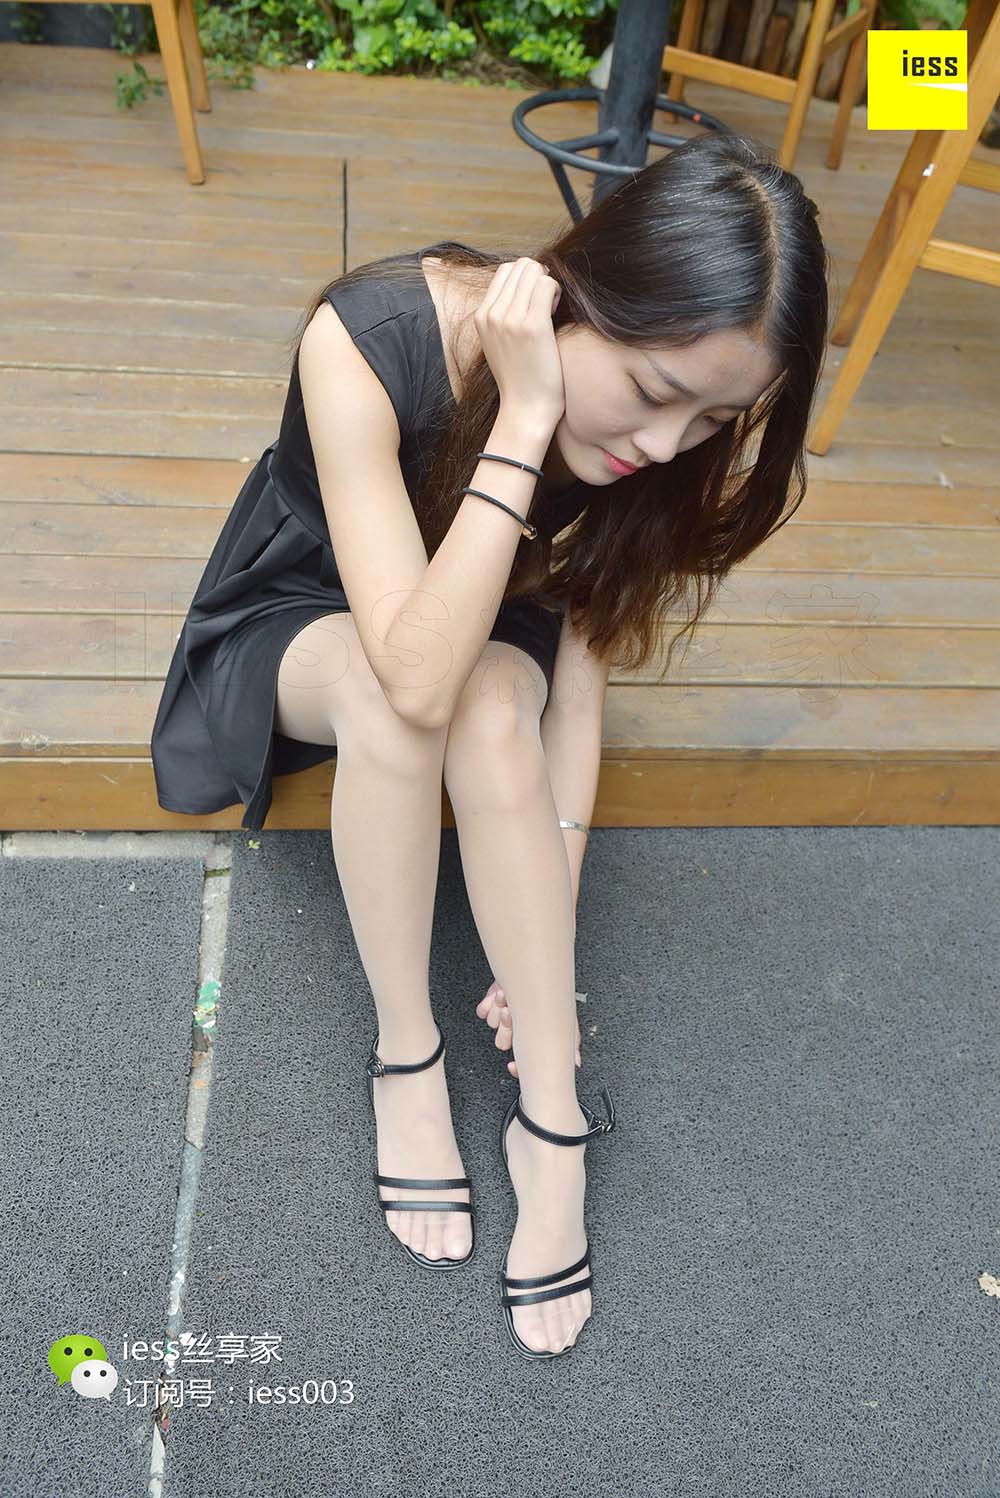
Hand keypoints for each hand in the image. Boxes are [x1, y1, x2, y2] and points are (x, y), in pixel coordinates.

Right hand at [474, 257, 564, 428]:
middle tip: (545, 305)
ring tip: (550, 311)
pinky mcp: (532, 325)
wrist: (525, 409)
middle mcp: (492, 314)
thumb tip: (523, 287)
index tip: (534, 303)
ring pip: (534, 271)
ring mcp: (510, 318)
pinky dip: (556, 293)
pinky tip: (555, 315)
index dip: (525, 280)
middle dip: (537, 278)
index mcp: (481, 316)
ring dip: (548, 285)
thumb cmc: (520, 378)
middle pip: (520, 266)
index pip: (505, 271)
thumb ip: (502, 315)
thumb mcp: (498, 343)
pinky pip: (547, 285)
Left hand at [475, 978, 581, 1079]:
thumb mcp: (567, 1016)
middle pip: (502, 1042)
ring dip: (500, 1008)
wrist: (535, 965)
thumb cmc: (553, 990)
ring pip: (493, 1024)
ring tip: (508, 996)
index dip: (517, 1068)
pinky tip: (499, 995)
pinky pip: (482, 1011)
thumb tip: (576, 1062)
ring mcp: (501, 1016)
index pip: (521, 1063)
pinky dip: (489, 1002)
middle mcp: (515, 1028)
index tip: (513, 1064)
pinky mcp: (490, 1003)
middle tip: (513, 1012)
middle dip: (508, 1026)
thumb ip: (571, 1041)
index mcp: (531, 1036)